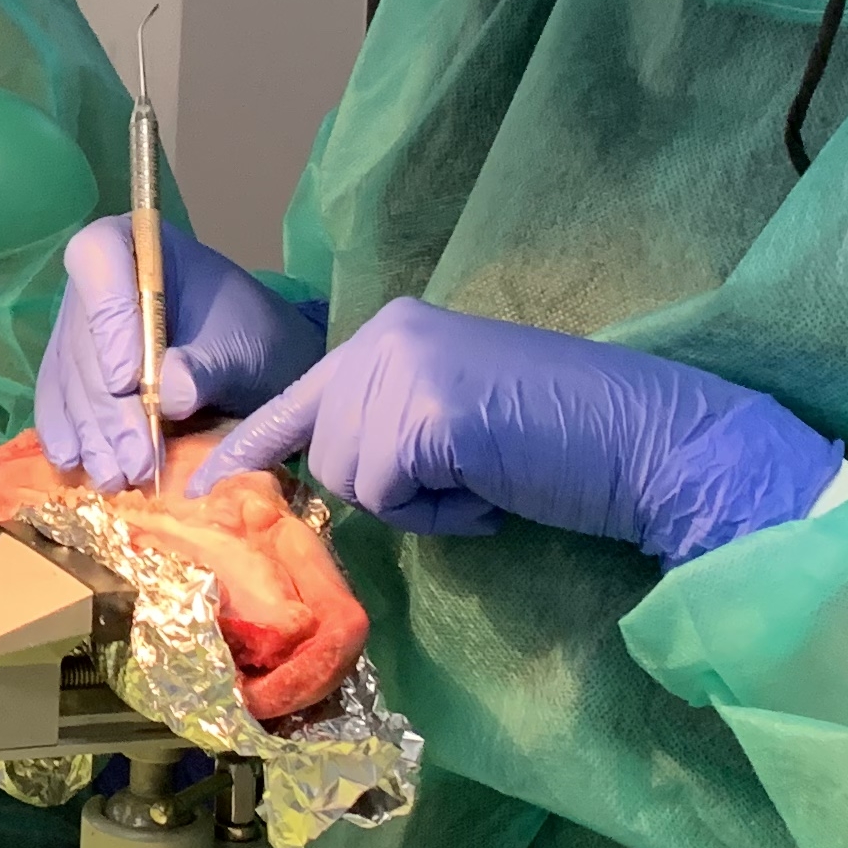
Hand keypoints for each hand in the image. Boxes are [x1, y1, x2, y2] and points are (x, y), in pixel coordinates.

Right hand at [35, 219, 327, 489]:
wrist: (260, 362)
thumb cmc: (254, 337)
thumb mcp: (243, 348)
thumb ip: (206, 366)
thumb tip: (167, 395)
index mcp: (137, 243)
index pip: (99, 263)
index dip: (107, 321)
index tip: (128, 381)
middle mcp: (95, 281)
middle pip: (83, 336)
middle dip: (109, 406)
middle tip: (136, 459)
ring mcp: (78, 327)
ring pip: (70, 377)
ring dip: (92, 433)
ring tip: (118, 477)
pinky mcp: (74, 371)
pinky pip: (58, 400)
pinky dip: (69, 436)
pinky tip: (77, 466)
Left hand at [191, 299, 843, 563]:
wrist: (643, 440)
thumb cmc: (555, 441)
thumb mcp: (447, 418)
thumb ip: (382, 426)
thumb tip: (305, 475)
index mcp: (388, 333)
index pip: (298, 398)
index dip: (252, 449)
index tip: (204, 489)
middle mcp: (384, 336)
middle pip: (324, 452)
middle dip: (386, 488)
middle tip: (464, 478)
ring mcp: (403, 368)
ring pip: (350, 479)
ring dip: (414, 504)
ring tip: (482, 478)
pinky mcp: (427, 413)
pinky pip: (389, 497)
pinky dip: (439, 514)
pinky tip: (491, 489)